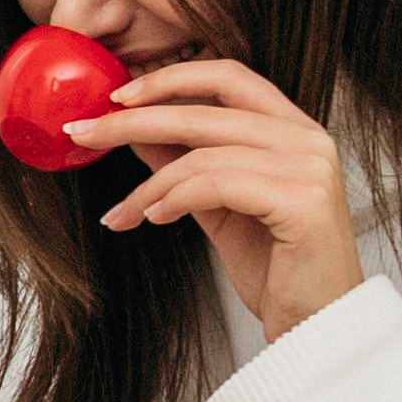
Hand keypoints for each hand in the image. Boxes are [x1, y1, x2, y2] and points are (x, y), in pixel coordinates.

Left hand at [66, 59, 363, 342]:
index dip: (169, 79)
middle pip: (205, 110)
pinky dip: (174, 199)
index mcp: (294, 129)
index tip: (116, 97)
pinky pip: (217, 185)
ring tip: (122, 213)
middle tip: (83, 132)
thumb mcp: (217, 206)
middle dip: (133, 120)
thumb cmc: (276, 268)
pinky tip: (152, 219)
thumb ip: (184, 163)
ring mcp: (310, 167)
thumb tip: (134, 130)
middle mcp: (308, 139)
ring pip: (203, 153)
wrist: (317, 325)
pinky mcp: (304, 201)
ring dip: (148, 185)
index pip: (228, 75)